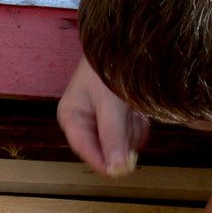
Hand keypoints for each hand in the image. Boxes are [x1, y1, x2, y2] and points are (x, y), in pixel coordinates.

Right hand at [57, 56, 148, 175]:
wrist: (128, 41)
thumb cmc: (109, 65)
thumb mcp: (110, 102)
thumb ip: (113, 135)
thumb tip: (116, 169)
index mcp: (72, 118)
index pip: (86, 150)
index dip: (104, 162)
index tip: (123, 170)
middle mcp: (85, 123)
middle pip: (107, 149)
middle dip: (123, 136)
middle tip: (130, 114)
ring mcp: (103, 122)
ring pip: (123, 144)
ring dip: (133, 128)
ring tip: (133, 106)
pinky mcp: (120, 120)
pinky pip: (133, 135)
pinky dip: (140, 124)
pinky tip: (138, 108)